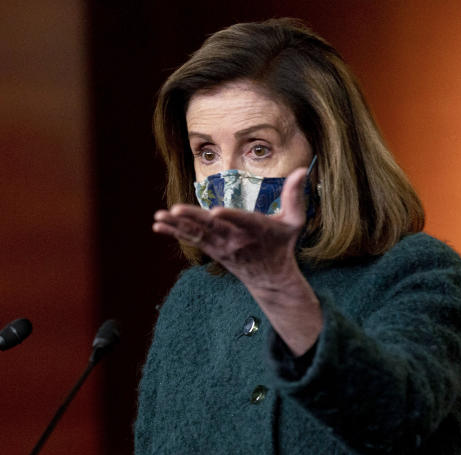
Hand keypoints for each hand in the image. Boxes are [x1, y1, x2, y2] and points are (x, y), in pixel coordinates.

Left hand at [152, 167, 321, 354]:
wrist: (270, 279)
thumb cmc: (282, 244)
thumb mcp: (295, 222)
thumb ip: (295, 196)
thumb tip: (303, 169)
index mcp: (257, 229)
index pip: (242, 221)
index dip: (230, 216)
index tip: (215, 212)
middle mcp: (236, 239)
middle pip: (212, 228)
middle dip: (193, 219)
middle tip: (175, 210)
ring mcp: (222, 246)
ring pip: (197, 234)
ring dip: (177, 226)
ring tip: (158, 217)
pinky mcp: (212, 250)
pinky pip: (191, 240)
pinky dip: (175, 233)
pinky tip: (158, 225)